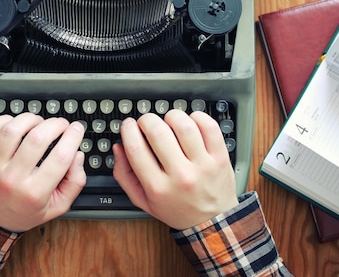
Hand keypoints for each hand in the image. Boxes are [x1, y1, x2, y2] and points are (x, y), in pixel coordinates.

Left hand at [0, 113, 85, 232]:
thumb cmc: (22, 212)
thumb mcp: (56, 207)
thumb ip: (74, 182)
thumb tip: (77, 155)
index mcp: (35, 193)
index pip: (60, 157)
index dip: (73, 137)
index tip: (76, 129)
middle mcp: (13, 178)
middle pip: (38, 139)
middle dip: (55, 125)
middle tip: (60, 124)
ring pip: (14, 130)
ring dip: (31, 119)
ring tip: (38, 122)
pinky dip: (5, 120)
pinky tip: (16, 124)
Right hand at [113, 110, 237, 229]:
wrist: (213, 222)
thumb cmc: (177, 209)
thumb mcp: (144, 201)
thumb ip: (125, 175)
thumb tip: (118, 147)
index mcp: (158, 187)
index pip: (136, 148)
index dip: (128, 129)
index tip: (129, 125)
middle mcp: (180, 176)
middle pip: (158, 132)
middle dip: (147, 120)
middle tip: (147, 123)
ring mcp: (202, 165)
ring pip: (184, 125)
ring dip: (171, 116)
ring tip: (169, 122)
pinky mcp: (220, 157)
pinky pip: (208, 126)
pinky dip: (197, 117)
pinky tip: (190, 122)